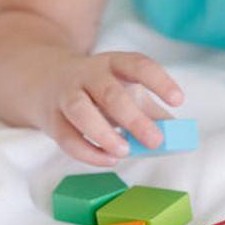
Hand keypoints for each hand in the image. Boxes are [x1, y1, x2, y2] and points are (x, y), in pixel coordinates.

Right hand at [36, 51, 184, 166]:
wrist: (47, 79)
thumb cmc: (99, 89)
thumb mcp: (127, 89)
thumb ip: (152, 111)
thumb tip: (178, 135)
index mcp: (114, 63)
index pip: (138, 65)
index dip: (159, 81)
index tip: (178, 100)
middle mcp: (88, 74)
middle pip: (109, 92)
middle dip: (134, 118)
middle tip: (156, 141)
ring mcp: (66, 95)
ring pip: (80, 110)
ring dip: (103, 133)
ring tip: (125, 152)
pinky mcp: (52, 119)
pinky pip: (67, 137)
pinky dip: (88, 152)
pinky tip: (109, 160)